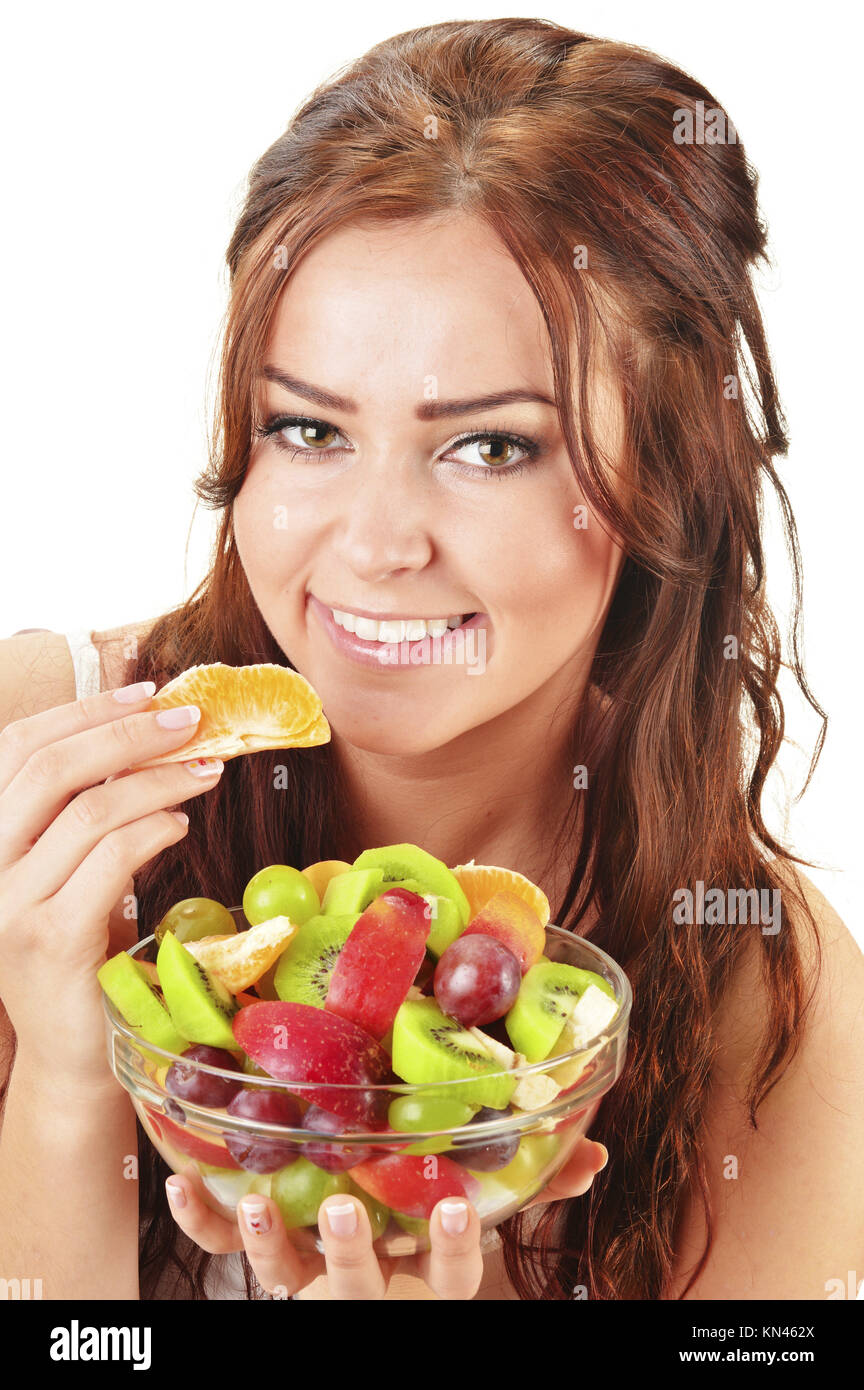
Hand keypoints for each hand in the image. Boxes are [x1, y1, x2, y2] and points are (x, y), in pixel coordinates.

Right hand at [0, 680, 224, 1087]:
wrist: (73, 1055)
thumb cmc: (80, 954)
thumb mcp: (68, 870)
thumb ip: (83, 812)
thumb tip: (144, 734)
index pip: (17, 748)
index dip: (82, 712)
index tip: (145, 692)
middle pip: (50, 768)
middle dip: (127, 734)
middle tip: (191, 721)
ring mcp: (6, 904)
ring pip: (87, 810)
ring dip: (158, 780)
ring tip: (205, 770)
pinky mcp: (49, 939)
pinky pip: (110, 859)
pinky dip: (155, 829)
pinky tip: (182, 824)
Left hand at [165, 1136, 608, 1299]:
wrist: (356, 1295)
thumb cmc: (422, 1242)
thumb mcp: (472, 1223)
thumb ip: (535, 1188)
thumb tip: (596, 1155)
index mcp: (419, 1279)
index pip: (447, 1279)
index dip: (448, 1249)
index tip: (453, 1210)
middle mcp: (364, 1289)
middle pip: (358, 1284)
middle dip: (351, 1252)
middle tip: (345, 1209)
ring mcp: (309, 1283)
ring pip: (285, 1275)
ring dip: (266, 1242)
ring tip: (257, 1201)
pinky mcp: (266, 1264)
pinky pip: (223, 1250)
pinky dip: (202, 1218)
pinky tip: (179, 1183)